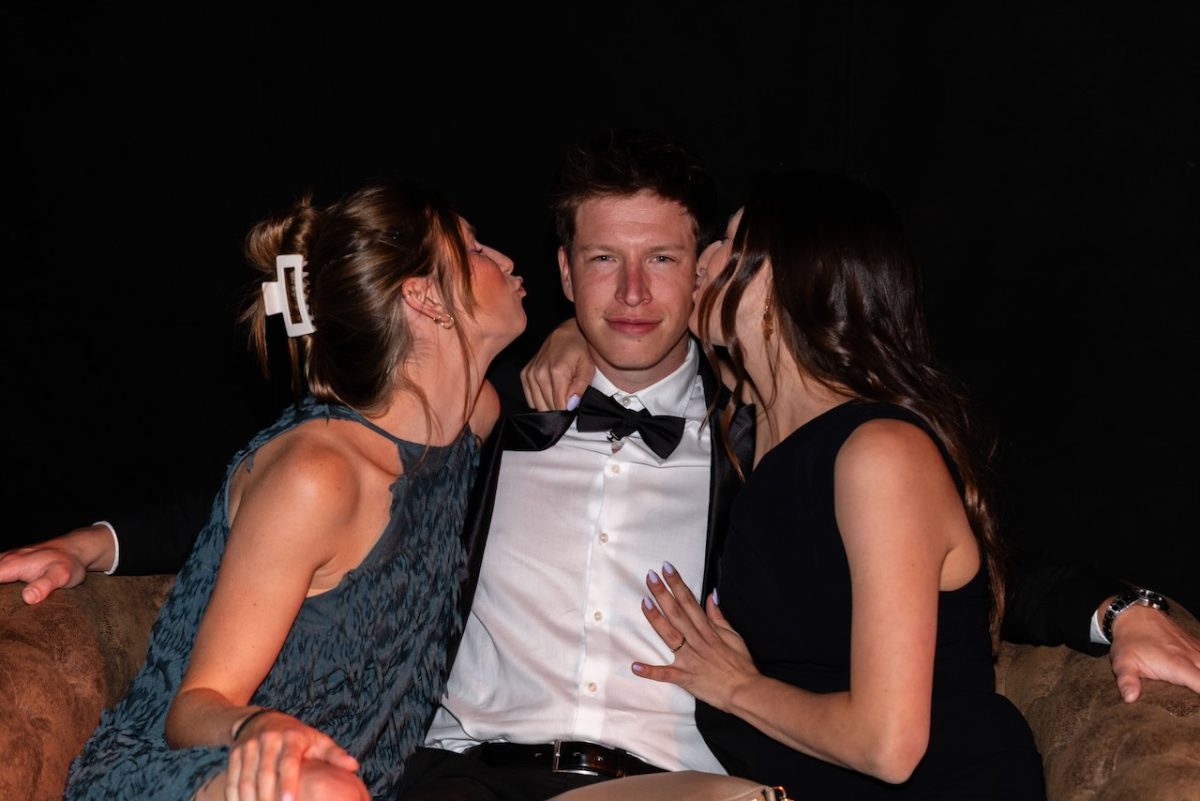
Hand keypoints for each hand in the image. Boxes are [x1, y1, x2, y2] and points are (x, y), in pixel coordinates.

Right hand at [0, 525, 115, 603]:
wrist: (75, 549)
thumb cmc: (69, 563)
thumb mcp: (62, 576)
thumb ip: (44, 585)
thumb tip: (27, 598)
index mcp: (11, 565)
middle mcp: (4, 561)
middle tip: (0, 618)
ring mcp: (4, 561)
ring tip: (1, 613)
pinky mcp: (8, 565)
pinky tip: (3, 598)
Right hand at [226, 710, 361, 800]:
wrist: (261, 719)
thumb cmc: (297, 736)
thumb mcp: (317, 739)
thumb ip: (334, 754)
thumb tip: (354, 766)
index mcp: (291, 737)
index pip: (288, 762)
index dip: (288, 782)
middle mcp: (268, 740)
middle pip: (265, 774)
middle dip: (267, 799)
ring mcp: (249, 747)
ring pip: (246, 779)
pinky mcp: (235, 754)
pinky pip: (232, 780)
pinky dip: (234, 798)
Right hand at [520, 318, 593, 410]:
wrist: (566, 332)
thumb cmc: (579, 349)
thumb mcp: (588, 367)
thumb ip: (580, 388)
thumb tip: (570, 405)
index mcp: (557, 372)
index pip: (559, 405)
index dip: (568, 410)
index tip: (574, 406)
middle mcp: (540, 374)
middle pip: (548, 407)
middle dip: (559, 409)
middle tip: (569, 400)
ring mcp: (530, 374)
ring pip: (538, 405)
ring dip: (549, 405)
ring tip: (560, 395)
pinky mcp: (525, 374)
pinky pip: (530, 398)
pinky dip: (539, 400)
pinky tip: (548, 393)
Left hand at [632, 562, 759, 711]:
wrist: (745, 691)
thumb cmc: (740, 664)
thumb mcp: (733, 636)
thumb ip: (718, 616)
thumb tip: (711, 596)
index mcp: (707, 630)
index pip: (689, 601)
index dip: (677, 584)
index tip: (666, 568)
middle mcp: (697, 641)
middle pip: (677, 613)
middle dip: (663, 594)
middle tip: (650, 576)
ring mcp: (690, 659)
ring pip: (670, 636)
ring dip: (656, 619)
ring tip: (644, 603)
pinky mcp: (685, 677)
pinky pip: (666, 675)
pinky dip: (650, 671)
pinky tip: (635, 666)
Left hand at [1108, 604, 1199, 701]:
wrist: (1135, 615)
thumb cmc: (1130, 641)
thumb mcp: (1123, 662)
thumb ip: (1127, 681)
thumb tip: (1130, 698)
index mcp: (1178, 666)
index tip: (1196, 706)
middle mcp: (1193, 658)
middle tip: (1192, 702)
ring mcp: (1197, 650)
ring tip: (1194, 688)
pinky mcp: (1197, 645)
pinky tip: (1197, 672)